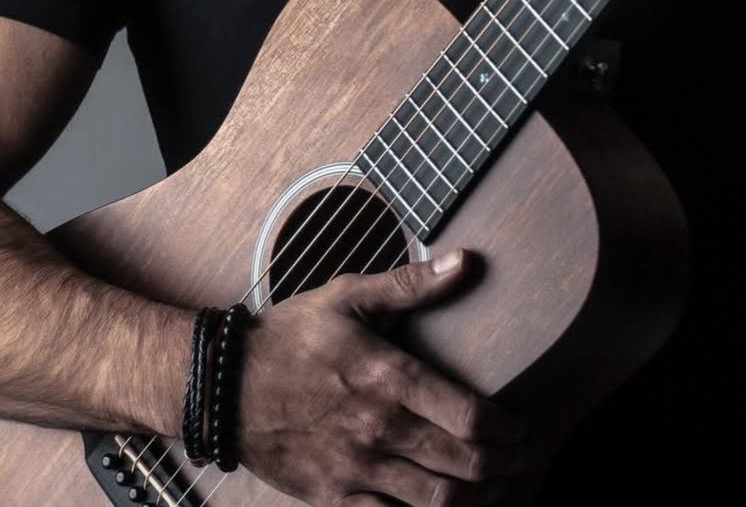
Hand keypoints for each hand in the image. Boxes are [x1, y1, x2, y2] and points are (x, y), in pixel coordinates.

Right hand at [236, 249, 528, 505]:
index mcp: (387, 376)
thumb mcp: (350, 296)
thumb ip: (412, 284)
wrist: (226, 386)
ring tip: (494, 488)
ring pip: (433, 502)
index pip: (466, 415)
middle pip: (459, 463)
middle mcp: (377, 428)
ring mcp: (355, 469)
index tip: (520, 428)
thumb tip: (466, 262)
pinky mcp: (332, 498)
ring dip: (474, 499)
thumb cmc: (292, 336)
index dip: (505, 429)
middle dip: (500, 466)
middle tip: (518, 459)